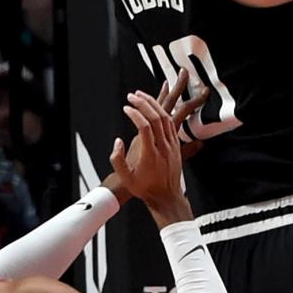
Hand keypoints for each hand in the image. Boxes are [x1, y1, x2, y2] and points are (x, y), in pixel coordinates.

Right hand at [102, 71, 207, 199]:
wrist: (166, 197)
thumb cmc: (145, 188)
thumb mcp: (125, 178)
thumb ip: (117, 159)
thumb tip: (117, 141)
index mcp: (151, 155)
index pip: (145, 127)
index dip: (135, 115)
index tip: (126, 108)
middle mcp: (164, 148)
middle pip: (157, 118)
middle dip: (144, 103)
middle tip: (133, 96)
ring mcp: (172, 146)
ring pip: (167, 118)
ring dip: (154, 104)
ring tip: (143, 96)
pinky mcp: (176, 145)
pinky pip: (172, 123)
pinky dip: (163, 112)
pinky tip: (155, 107)